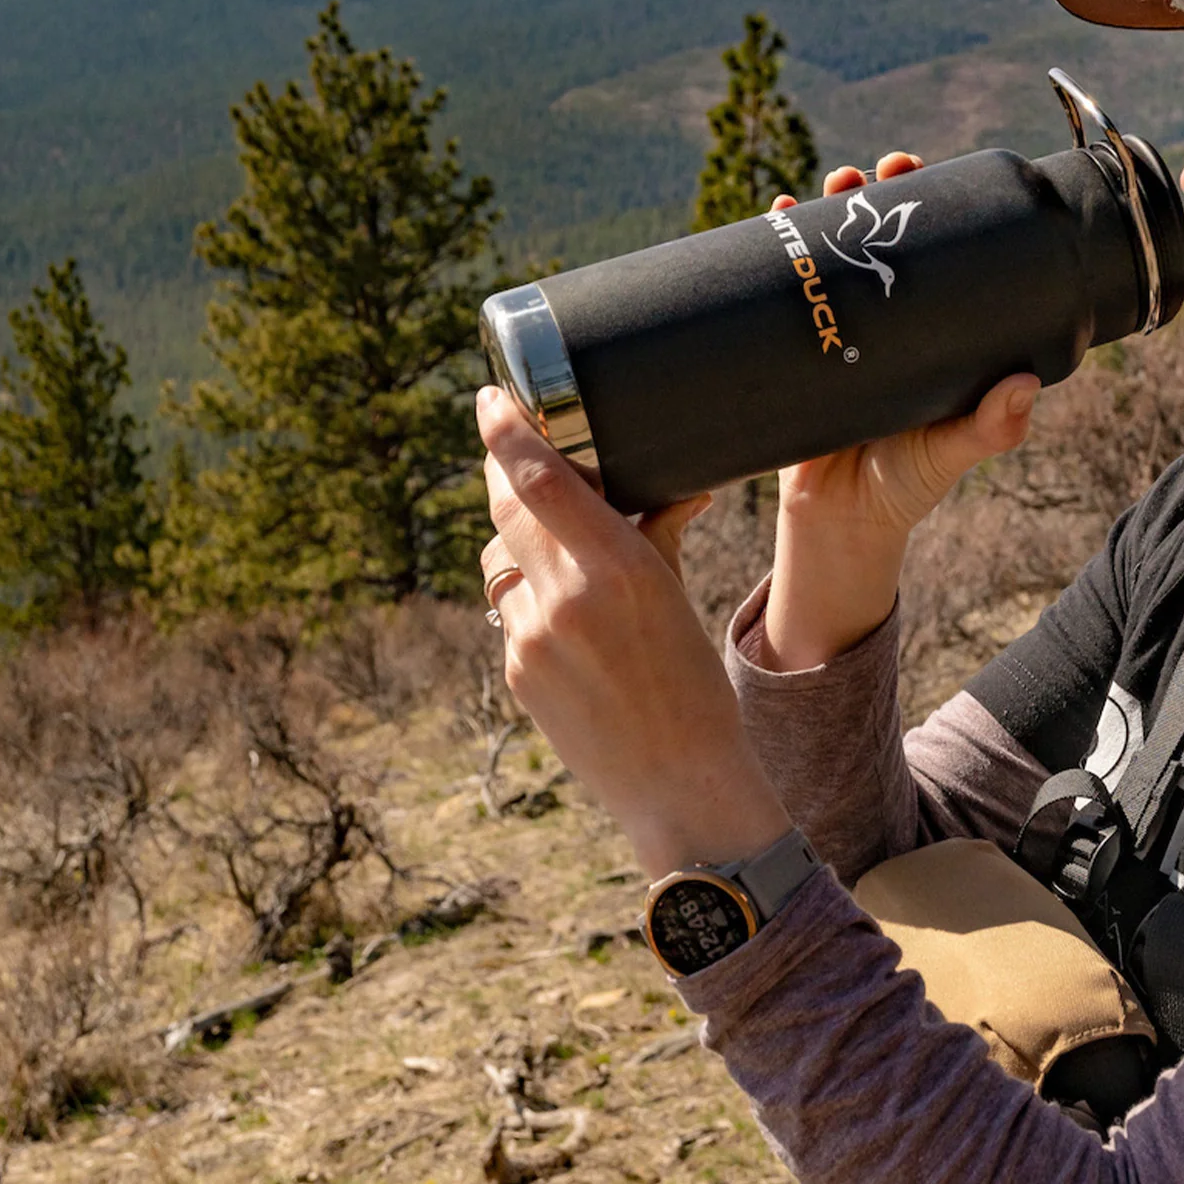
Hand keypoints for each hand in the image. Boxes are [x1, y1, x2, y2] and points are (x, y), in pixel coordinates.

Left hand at [477, 386, 790, 878]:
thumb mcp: (678, 597)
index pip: (538, 479)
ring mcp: (530, 638)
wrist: (680, 786)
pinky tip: (570, 622)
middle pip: (505, 507)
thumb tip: (675, 486)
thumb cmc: (694, 684)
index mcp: (617, 567)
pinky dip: (531, 599)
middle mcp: (565, 596)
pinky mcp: (514, 672)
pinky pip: (510, 610)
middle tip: (512, 447)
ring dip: (521, 543)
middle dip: (505, 474)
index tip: (490, 397)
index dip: (505, 430)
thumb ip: (658, 533)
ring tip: (561, 553)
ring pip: (502, 558)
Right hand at [761, 152, 1040, 669]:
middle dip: (878, 194)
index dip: (934, 209)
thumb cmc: (904, 485)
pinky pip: (780, 285)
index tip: (932, 178)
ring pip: (831, 249)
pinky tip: (774, 214)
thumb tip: (1021, 385)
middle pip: (879, 236)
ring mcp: (835, 325)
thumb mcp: (949, 453)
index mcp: (929, 328)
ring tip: (832, 185)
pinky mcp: (791, 343)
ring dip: (827, 206)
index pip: (934, 252)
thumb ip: (988, 428)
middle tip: (879, 172)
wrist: (835, 522)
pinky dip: (772, 246)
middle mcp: (883, 317)